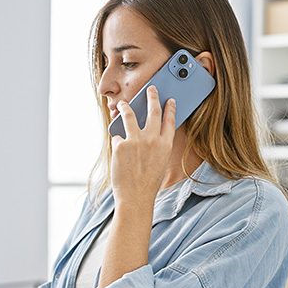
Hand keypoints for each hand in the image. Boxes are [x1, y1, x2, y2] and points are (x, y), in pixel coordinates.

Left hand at [110, 85, 175, 204]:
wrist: (135, 197)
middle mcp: (152, 139)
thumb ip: (156, 146)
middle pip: (152, 111)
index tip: (169, 101)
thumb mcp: (160, 163)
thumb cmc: (148, 184)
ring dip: (125, 107)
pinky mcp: (120, 145)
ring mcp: (135, 141)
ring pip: (129, 116)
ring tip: (122, 104)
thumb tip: (147, 132)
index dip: (170, 109)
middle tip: (151, 89)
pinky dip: (117, 143)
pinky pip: (117, 138)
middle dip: (152, 97)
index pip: (169, 121)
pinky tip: (118, 153)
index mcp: (165, 145)